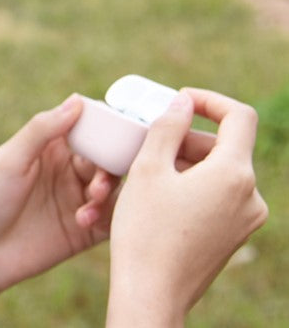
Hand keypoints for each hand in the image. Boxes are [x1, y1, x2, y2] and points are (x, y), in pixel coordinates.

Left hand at [0, 95, 117, 299]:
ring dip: (109, 189)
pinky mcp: (86, 231)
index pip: (89, 126)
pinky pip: (112, 219)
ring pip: (113, 186)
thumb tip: (78, 100)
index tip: (121, 127)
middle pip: (107, 156)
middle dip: (110, 163)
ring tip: (92, 198)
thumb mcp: (10, 159)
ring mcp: (78, 199)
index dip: (107, 124)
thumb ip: (43, 130)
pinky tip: (84, 220)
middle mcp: (69, 169)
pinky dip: (108, 216)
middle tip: (98, 178)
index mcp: (52, 146)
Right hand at [107, 89, 268, 326]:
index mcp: (234, 174)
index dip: (209, 100)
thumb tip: (183, 102)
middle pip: (223, 145)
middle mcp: (251, 196)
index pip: (239, 116)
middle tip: (147, 142)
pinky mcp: (234, 234)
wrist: (150, 294)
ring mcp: (245, 219)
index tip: (179, 101)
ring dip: (183, 161)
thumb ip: (168, 127)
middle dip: (185, 137)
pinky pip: (217, 194)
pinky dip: (190, 183)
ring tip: (144, 171)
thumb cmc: (145, 230)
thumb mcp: (147, 168)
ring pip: (218, 170)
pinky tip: (157, 194)